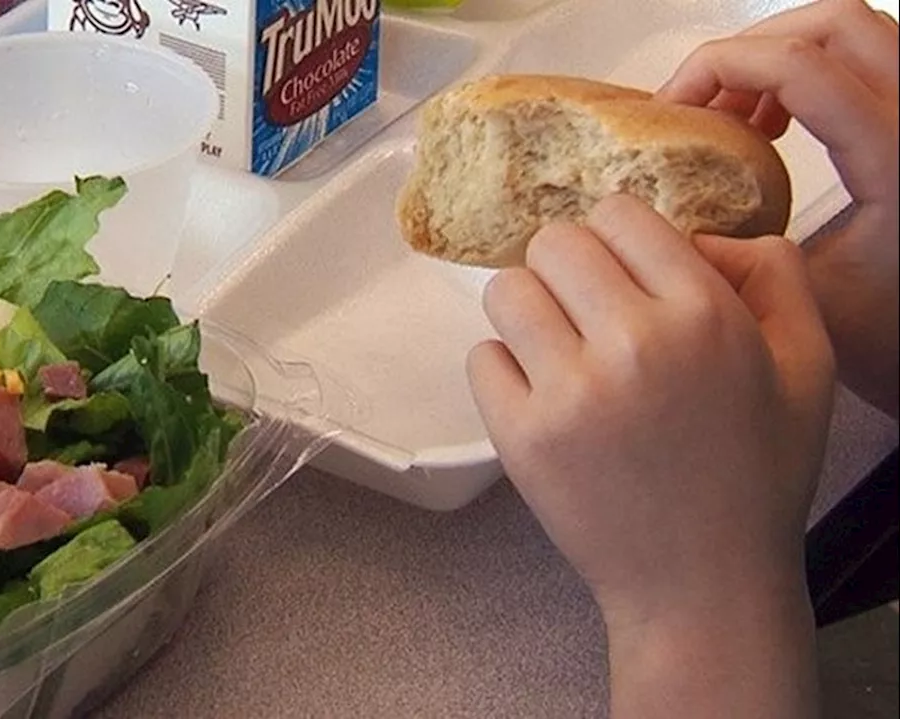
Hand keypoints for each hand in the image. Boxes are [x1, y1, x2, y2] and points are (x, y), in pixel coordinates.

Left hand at [468, 195, 835, 717]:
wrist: (702, 584)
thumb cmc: (756, 475)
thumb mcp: (807, 365)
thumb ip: (774, 274)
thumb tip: (704, 230)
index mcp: (704, 315)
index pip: (619, 213)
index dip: (619, 239)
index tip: (624, 274)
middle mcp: (631, 343)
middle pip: (553, 242)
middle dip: (569, 270)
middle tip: (588, 312)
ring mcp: (568, 391)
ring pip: (506, 291)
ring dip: (530, 313)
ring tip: (562, 351)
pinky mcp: (519, 435)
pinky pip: (481, 357)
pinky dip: (505, 371)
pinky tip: (544, 398)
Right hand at [658, 0, 898, 417]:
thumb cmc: (883, 337)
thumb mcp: (795, 302)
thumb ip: (735, 251)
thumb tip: (663, 217)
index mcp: (895, 163)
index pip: (801, 68)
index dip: (724, 67)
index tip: (672, 108)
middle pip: (834, 23)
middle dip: (751, 47)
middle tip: (700, 100)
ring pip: (852, 34)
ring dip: (778, 59)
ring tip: (732, 116)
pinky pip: (866, 63)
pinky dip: (806, 76)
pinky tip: (770, 129)